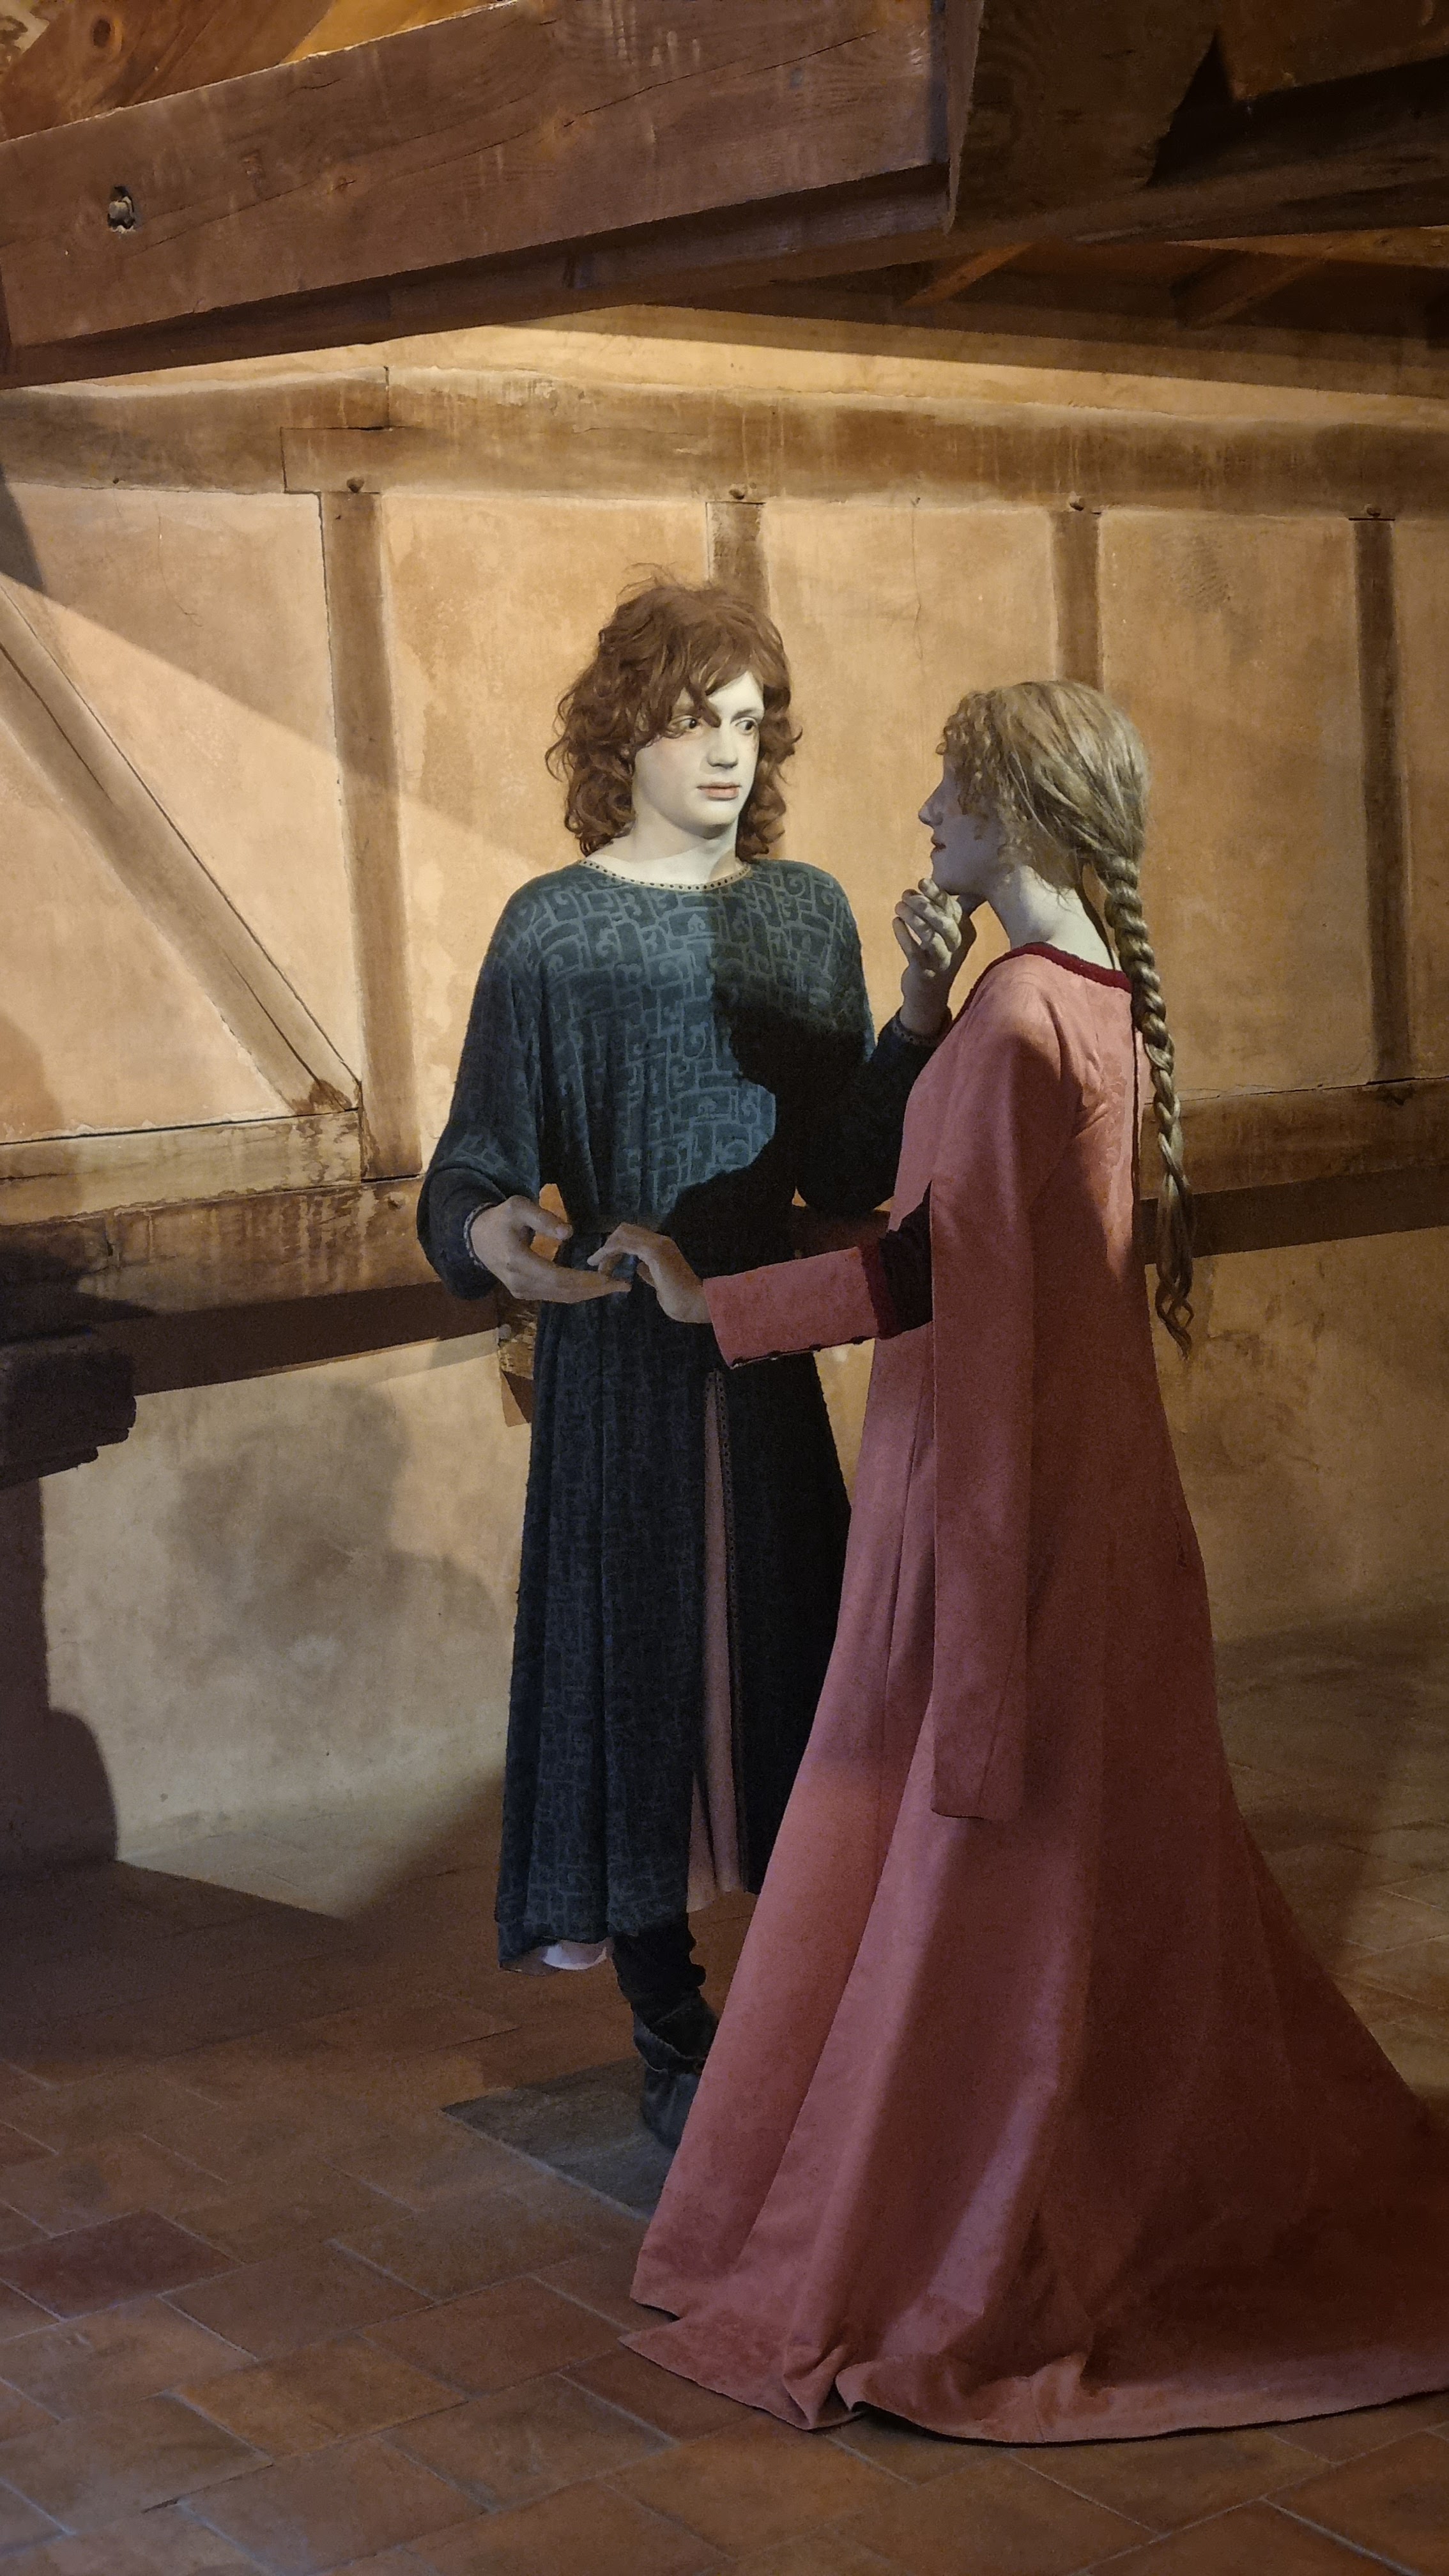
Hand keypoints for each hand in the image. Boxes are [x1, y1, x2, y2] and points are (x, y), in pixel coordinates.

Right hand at [469, 1197, 627, 1303]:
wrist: (477, 1238)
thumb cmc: (500, 1219)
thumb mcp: (518, 1208)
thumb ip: (543, 1218)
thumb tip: (569, 1233)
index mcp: (517, 1261)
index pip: (557, 1276)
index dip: (585, 1279)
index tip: (609, 1278)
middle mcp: (520, 1283)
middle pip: (563, 1292)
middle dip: (595, 1290)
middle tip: (623, 1285)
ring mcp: (522, 1292)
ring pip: (561, 1297)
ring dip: (589, 1294)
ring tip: (615, 1287)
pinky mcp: (525, 1294)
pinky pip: (555, 1296)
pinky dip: (577, 1293)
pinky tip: (595, 1288)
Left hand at [589, 1225, 709, 1324]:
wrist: (696, 1303)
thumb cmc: (681, 1299)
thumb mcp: (659, 1283)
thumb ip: (649, 1273)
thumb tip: (638, 1268)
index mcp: (661, 1247)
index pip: (633, 1237)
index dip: (615, 1246)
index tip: (604, 1263)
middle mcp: (660, 1241)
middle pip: (625, 1231)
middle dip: (608, 1245)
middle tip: (597, 1262)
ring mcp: (658, 1244)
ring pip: (623, 1234)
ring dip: (607, 1248)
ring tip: (596, 1263)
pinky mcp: (654, 1251)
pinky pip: (626, 1243)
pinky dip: (611, 1251)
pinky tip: (603, 1262)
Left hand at [893, 876, 972, 1038]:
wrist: (929, 994)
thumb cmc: (937, 955)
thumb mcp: (948, 932)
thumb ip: (946, 909)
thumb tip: (937, 879)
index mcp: (966, 932)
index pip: (954, 909)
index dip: (937, 894)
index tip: (921, 881)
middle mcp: (958, 947)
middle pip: (944, 922)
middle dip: (924, 905)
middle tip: (906, 894)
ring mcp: (943, 961)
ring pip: (930, 936)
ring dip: (913, 918)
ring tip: (898, 906)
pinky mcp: (925, 972)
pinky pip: (914, 951)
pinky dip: (903, 935)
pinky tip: (895, 922)